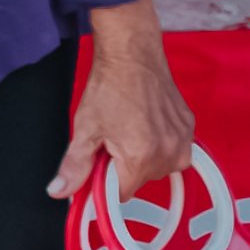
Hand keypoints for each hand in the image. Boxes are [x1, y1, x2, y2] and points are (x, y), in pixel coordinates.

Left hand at [49, 2, 195, 207]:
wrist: (132, 54)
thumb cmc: (108, 88)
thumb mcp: (85, 128)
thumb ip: (74, 166)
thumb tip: (59, 191)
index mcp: (141, 158)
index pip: (120, 194)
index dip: (106, 180)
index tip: (100, 162)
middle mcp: (169, 154)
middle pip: (140, 180)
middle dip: (125, 166)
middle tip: (114, 138)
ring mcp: (183, 141)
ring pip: (158, 167)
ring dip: (144, 155)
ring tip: (131, 127)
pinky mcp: (190, 129)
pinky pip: (173, 150)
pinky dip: (160, 143)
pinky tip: (147, 123)